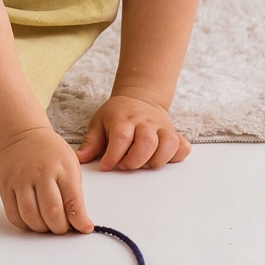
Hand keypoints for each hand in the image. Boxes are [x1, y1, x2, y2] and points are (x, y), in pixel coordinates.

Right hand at [0, 126, 93, 233]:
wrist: (23, 136)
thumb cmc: (50, 153)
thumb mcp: (70, 165)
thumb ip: (75, 193)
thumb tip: (79, 222)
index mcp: (62, 167)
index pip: (73, 201)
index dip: (79, 221)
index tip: (83, 228)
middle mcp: (41, 173)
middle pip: (51, 212)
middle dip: (59, 228)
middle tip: (63, 228)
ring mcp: (21, 179)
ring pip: (30, 216)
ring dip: (41, 229)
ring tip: (47, 226)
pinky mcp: (6, 186)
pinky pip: (13, 214)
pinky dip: (24, 225)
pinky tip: (32, 221)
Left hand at [77, 95, 191, 171]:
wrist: (140, 97)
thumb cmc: (117, 115)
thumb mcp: (99, 122)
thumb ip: (91, 142)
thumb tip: (80, 159)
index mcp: (123, 118)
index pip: (121, 136)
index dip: (114, 155)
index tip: (107, 166)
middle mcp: (144, 122)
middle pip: (147, 141)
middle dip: (135, 160)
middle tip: (125, 166)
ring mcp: (161, 128)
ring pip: (168, 143)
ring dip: (156, 159)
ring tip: (143, 165)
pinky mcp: (174, 134)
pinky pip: (183, 146)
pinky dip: (177, 155)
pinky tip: (164, 159)